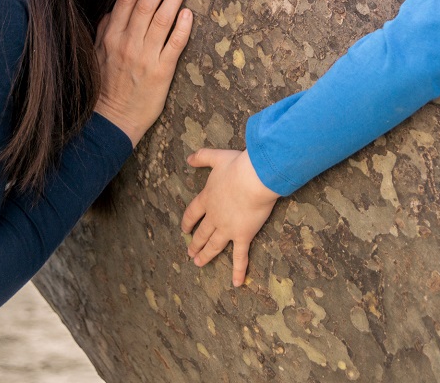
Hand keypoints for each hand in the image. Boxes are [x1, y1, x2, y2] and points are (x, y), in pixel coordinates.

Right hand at [95, 0, 192, 145]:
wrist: (111, 121)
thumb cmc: (105, 88)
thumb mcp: (96, 56)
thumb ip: (104, 32)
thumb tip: (112, 11)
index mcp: (111, 37)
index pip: (126, 0)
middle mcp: (127, 43)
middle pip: (145, 4)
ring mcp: (145, 57)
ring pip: (161, 20)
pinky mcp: (161, 72)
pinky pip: (174, 45)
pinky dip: (182, 28)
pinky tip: (189, 13)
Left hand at [182, 148, 280, 286]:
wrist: (255, 179)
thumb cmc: (238, 166)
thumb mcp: (216, 157)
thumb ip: (201, 157)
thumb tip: (188, 158)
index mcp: (207, 198)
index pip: (193, 213)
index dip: (188, 222)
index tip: (184, 230)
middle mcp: (214, 216)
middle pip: (202, 233)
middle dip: (195, 243)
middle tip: (190, 252)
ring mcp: (227, 229)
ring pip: (214, 245)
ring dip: (206, 255)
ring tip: (198, 263)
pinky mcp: (243, 236)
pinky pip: (240, 257)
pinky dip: (238, 270)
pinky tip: (236, 283)